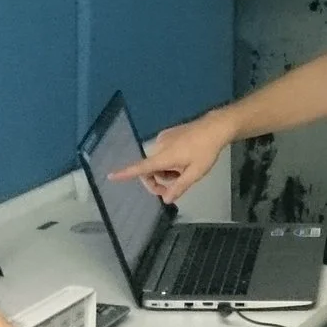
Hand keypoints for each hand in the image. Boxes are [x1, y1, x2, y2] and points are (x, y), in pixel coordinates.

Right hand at [109, 111, 235, 204]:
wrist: (215, 127)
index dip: (125, 173)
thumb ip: (179, 187)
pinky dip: (169, 161)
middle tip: (175, 189)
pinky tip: (185, 160)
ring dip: (166, 171)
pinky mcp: (169, 133)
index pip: (140, 168)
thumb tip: (166, 199)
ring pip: (158, 161)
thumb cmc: (206, 151)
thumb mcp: (195, 173)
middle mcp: (159, 146)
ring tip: (185, 171)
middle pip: (150, 169)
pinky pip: (163, 152)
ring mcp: (163, 138)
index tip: (111, 176)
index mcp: (163, 157)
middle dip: (159, 181)